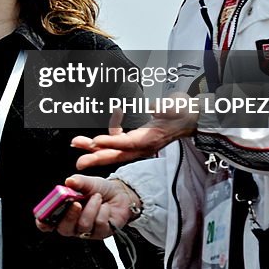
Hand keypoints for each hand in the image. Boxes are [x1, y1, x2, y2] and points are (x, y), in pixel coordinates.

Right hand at [34, 176, 137, 239]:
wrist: (121, 194)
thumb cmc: (100, 190)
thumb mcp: (88, 182)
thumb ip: (78, 182)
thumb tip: (69, 181)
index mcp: (64, 212)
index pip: (48, 222)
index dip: (43, 222)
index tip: (42, 217)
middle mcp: (73, 224)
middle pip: (64, 229)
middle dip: (69, 216)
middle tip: (76, 203)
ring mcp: (87, 231)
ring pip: (83, 226)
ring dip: (91, 208)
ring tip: (97, 197)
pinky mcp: (101, 233)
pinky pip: (99, 225)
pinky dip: (102, 212)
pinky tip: (105, 206)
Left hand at [72, 100, 197, 167]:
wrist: (190, 119)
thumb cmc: (183, 113)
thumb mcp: (177, 107)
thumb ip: (167, 108)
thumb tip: (155, 107)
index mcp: (151, 139)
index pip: (128, 143)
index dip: (111, 142)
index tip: (95, 142)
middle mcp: (143, 146)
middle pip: (116, 154)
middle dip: (96, 157)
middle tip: (79, 162)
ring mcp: (138, 145)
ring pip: (113, 150)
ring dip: (94, 148)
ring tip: (77, 144)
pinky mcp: (135, 141)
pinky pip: (118, 139)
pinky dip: (110, 134)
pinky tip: (111, 119)